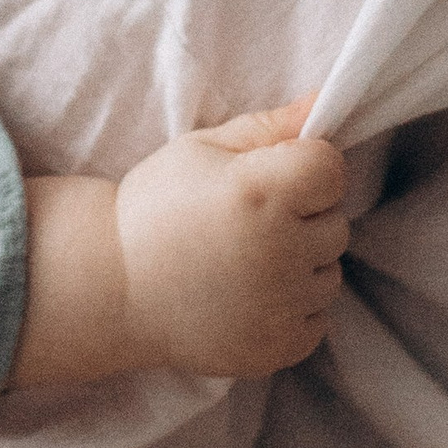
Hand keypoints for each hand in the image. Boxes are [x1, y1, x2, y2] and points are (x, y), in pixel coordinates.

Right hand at [113, 101, 350, 377]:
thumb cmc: (155, 207)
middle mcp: (281, 251)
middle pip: (336, 223)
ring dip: (300, 265)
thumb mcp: (203, 148)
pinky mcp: (278, 347)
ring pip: (328, 274)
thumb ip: (271, 127)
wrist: (111, 287)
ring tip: (243, 262)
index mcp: (264, 192)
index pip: (333, 169)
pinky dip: (291, 310)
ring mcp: (281, 306)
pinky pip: (316, 319)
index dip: (305, 168)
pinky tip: (246, 298)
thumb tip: (326, 99)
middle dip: (303, 217)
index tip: (271, 178)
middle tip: (247, 223)